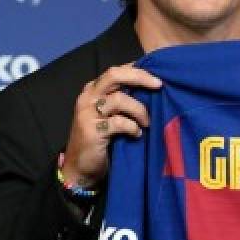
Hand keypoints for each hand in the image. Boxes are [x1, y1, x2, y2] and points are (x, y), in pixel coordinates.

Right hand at [61, 64, 160, 187]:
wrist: (80, 168)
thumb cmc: (101, 140)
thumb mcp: (111, 114)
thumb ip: (123, 99)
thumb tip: (152, 87)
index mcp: (93, 90)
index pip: (116, 71)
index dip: (138, 71)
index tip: (157, 77)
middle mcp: (88, 97)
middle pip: (114, 75)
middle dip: (140, 77)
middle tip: (159, 85)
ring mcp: (87, 113)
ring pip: (119, 99)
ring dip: (139, 110)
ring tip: (146, 122)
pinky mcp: (91, 130)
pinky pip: (119, 122)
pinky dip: (133, 127)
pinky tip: (137, 134)